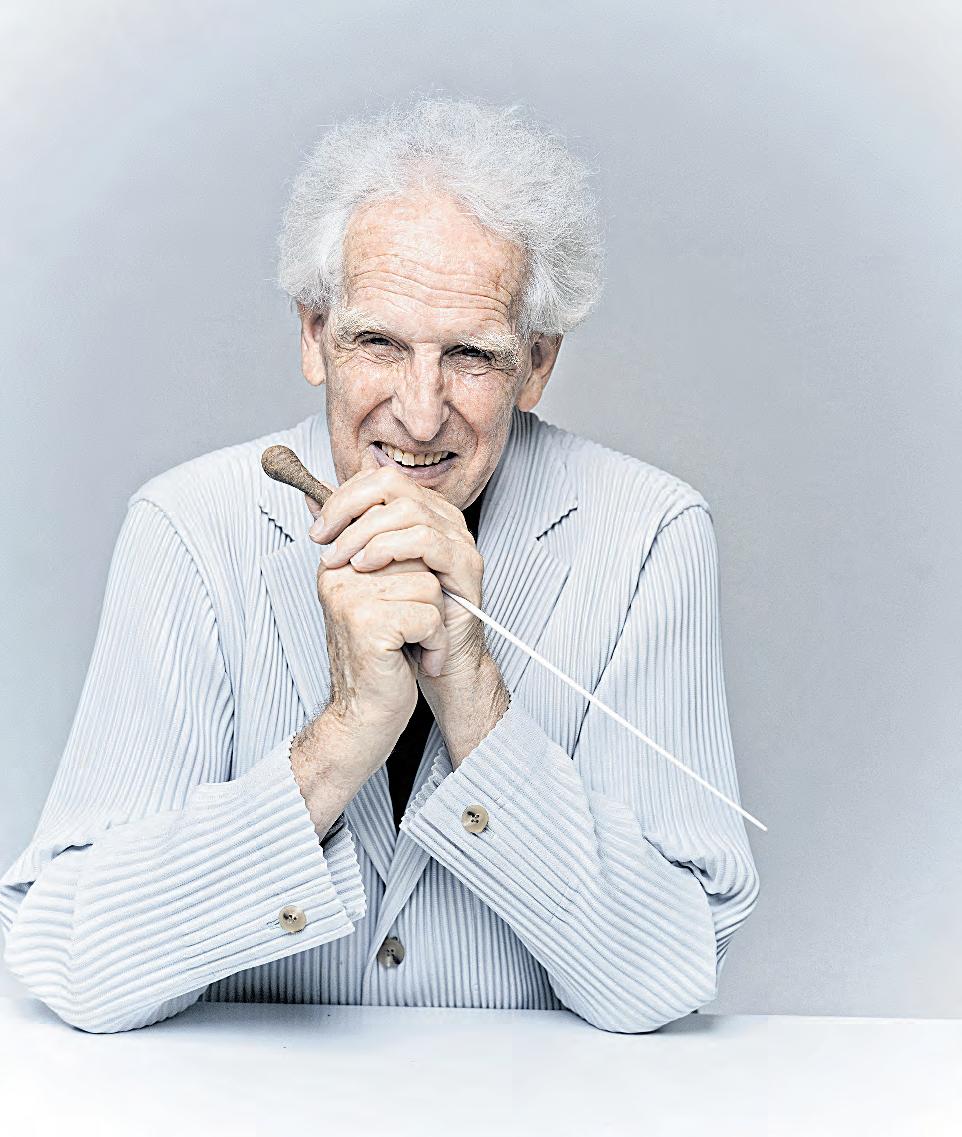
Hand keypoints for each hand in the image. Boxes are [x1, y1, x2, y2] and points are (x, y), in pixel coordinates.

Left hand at [307, 462, 486, 680]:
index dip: (344, 496)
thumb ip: (346, 530)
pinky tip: (367, 567)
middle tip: (323, 540)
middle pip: (392, 484)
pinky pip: (426, 541)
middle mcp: (443, 517)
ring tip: (343, 560)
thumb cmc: (405, 614)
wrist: (436, 659)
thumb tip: (312, 498)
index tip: (319, 530)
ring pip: (407, 510)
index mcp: (422, 511)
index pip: (379, 479)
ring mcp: (459, 539)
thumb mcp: (366, 567)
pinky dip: (390, 548)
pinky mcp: (466, 564)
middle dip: (349, 507)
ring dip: (364, 532)